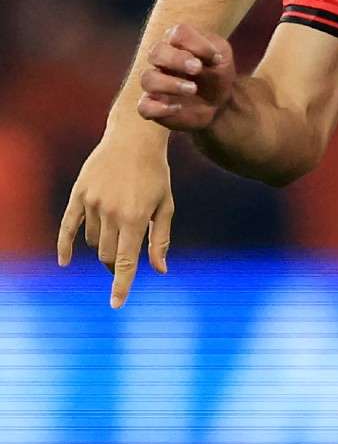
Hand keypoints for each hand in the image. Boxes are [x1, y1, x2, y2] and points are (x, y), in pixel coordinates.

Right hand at [56, 128, 174, 307]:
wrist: (134, 138)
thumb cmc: (156, 174)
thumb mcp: (166, 205)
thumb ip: (161, 239)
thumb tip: (159, 270)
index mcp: (137, 218)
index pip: (126, 261)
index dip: (121, 285)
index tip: (116, 305)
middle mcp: (112, 213)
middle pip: (107, 255)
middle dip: (115, 264)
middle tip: (123, 262)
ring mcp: (93, 203)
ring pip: (92, 241)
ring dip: (102, 245)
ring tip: (117, 229)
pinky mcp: (78, 194)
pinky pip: (67, 226)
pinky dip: (65, 246)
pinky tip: (66, 261)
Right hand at [136, 24, 236, 131]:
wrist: (219, 103)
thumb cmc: (218, 73)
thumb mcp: (222, 56)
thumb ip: (210, 50)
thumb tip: (197, 59)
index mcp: (178, 43)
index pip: (178, 33)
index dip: (196, 44)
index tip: (216, 58)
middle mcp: (162, 61)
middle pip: (156, 52)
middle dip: (177, 59)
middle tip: (198, 69)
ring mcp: (155, 83)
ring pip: (147, 79)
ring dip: (170, 84)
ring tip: (193, 89)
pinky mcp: (153, 106)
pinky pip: (143, 107)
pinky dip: (158, 108)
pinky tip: (178, 108)